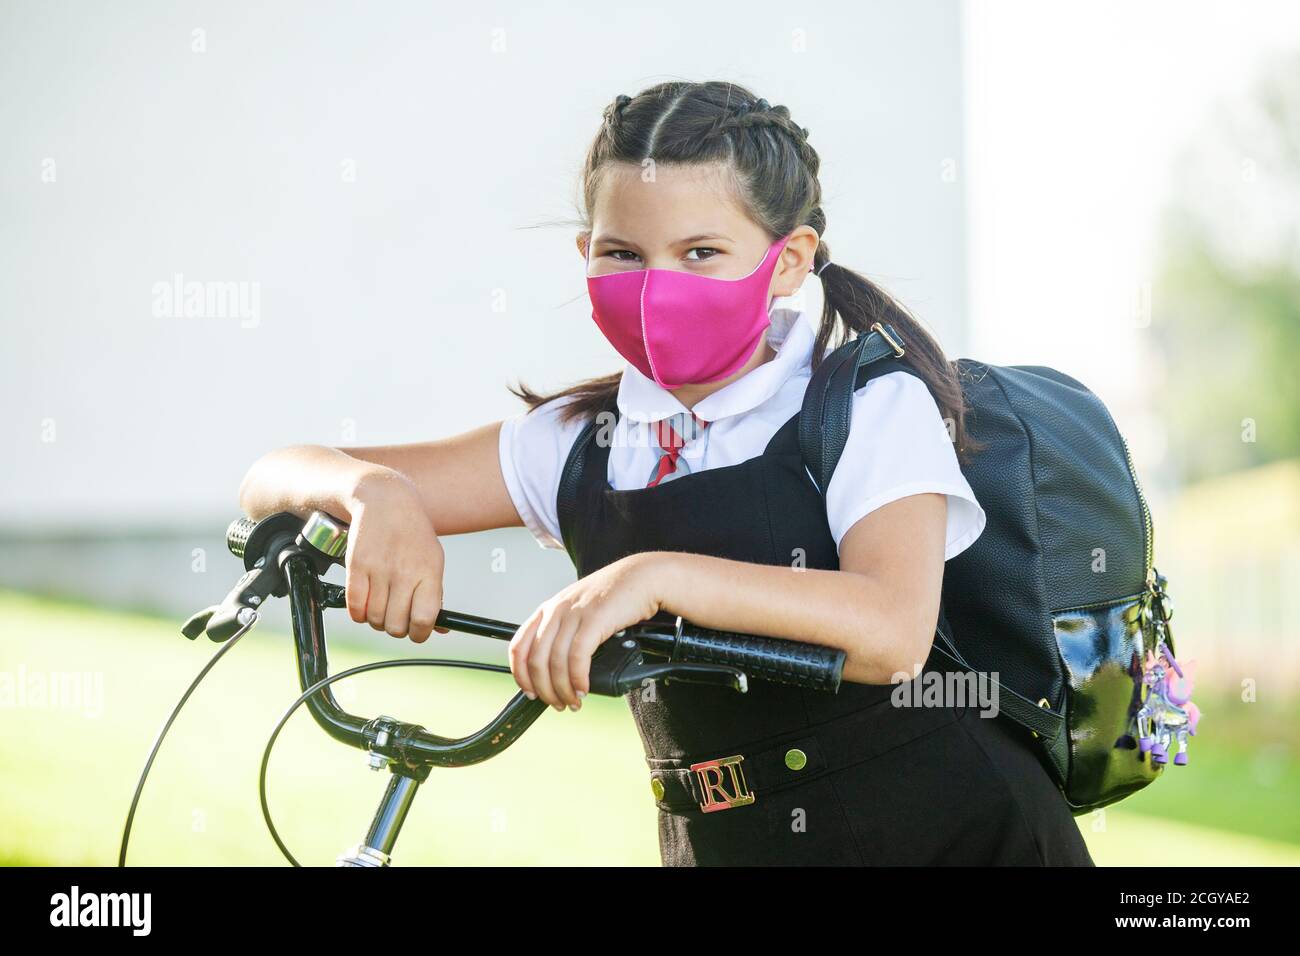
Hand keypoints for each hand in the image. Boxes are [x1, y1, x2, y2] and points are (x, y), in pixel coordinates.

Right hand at [344, 468, 450, 642]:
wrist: (385, 502)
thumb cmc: (412, 535)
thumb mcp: (433, 560)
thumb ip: (435, 596)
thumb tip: (442, 629)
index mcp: (429, 572)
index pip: (424, 619)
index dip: (419, 633)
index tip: (416, 631)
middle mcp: (404, 572)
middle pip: (396, 625)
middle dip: (395, 628)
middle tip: (395, 617)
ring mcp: (379, 570)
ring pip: (374, 620)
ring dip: (376, 620)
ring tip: (381, 605)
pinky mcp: (356, 567)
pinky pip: (354, 608)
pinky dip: (359, 613)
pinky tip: (365, 602)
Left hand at [508, 552, 668, 711]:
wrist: (643, 577)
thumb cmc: (615, 596)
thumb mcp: (579, 610)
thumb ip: (565, 631)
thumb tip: (557, 668)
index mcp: (548, 609)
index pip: (519, 646)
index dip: (521, 675)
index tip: (530, 693)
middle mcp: (556, 610)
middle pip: (536, 659)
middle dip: (544, 689)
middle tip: (557, 703)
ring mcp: (574, 614)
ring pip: (555, 662)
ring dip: (563, 689)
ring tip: (573, 701)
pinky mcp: (595, 619)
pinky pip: (578, 656)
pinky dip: (578, 678)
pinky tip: (583, 688)